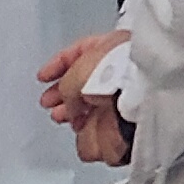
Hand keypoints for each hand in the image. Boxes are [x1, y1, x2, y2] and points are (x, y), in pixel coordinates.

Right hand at [39, 31, 133, 165]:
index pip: (80, 52)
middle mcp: (121, 71)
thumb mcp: (77, 73)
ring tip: (66, 118)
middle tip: (51, 103)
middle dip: (65, 95)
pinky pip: (102, 135)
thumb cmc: (117, 75)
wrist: (140, 99)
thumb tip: (70, 106)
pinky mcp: (127, 126)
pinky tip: (84, 132)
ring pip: (93, 110)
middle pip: (86, 84)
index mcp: (112, 46)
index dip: (58, 64)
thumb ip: (65, 87)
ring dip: (75, 116)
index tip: (43, 77)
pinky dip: (90, 136)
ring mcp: (126, 99)